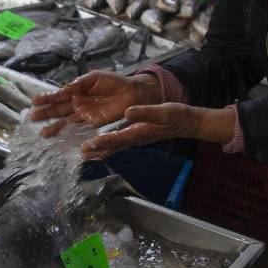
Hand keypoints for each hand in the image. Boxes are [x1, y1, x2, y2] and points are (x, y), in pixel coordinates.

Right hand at [30, 71, 161, 136]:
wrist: (132, 93)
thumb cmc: (113, 82)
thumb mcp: (94, 78)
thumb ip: (78, 84)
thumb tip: (63, 89)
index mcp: (76, 90)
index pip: (59, 95)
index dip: (47, 98)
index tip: (35, 102)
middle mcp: (78, 103)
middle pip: (59, 109)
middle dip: (46, 114)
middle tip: (32, 118)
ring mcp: (84, 114)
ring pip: (66, 121)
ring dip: (54, 126)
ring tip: (43, 133)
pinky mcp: (93, 123)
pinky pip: (78, 128)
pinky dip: (69, 133)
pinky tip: (60, 137)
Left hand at [80, 104, 237, 159]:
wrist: (185, 123)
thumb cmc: (175, 116)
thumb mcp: (162, 111)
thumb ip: (145, 112)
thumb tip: (128, 112)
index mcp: (140, 132)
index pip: (120, 138)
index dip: (106, 141)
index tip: (93, 142)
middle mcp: (135, 139)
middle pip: (113, 146)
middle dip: (98, 150)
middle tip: (82, 152)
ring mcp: (135, 140)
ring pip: (114, 148)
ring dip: (100, 152)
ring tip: (84, 156)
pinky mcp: (135, 138)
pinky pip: (118, 146)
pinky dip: (107, 149)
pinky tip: (98, 151)